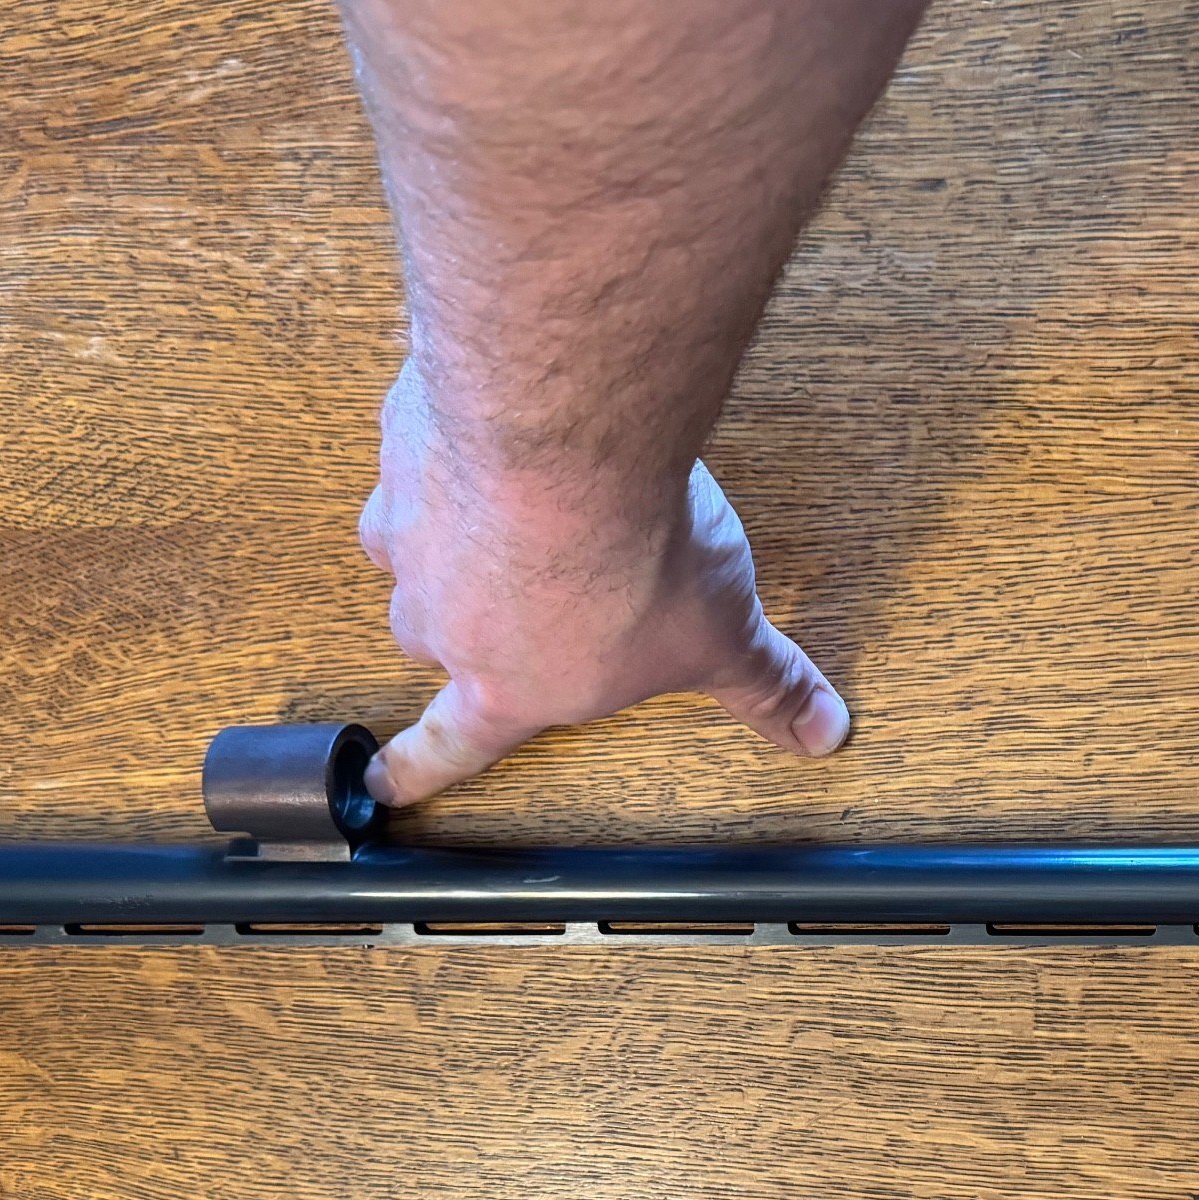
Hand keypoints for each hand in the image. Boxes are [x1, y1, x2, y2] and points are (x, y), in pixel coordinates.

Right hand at [354, 364, 850, 805]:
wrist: (574, 442)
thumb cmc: (634, 555)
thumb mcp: (722, 638)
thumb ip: (764, 687)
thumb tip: (820, 733)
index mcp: (507, 683)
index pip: (453, 744)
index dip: (415, 768)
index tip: (378, 780)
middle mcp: (441, 615)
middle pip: (428, 634)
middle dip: (462, 617)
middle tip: (510, 590)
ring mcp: (410, 527)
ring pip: (404, 546)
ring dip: (447, 530)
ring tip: (506, 500)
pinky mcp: (404, 443)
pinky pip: (416, 448)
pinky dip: (445, 439)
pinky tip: (497, 419)